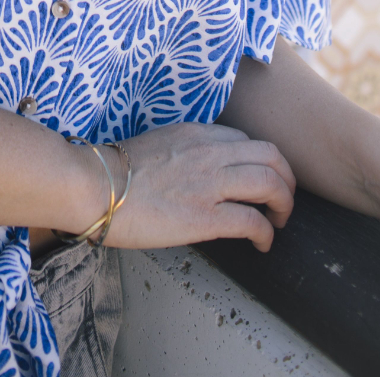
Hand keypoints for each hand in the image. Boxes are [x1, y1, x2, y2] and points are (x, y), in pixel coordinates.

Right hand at [103, 122, 295, 253]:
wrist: (93, 185)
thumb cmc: (114, 171)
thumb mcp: (159, 145)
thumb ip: (186, 152)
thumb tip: (199, 172)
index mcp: (196, 134)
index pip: (246, 140)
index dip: (262, 162)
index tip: (260, 180)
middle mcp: (209, 152)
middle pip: (271, 155)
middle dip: (286, 179)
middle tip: (282, 200)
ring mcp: (209, 183)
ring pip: (271, 183)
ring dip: (284, 205)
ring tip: (279, 221)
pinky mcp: (205, 216)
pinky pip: (253, 222)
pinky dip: (266, 235)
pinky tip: (262, 244)